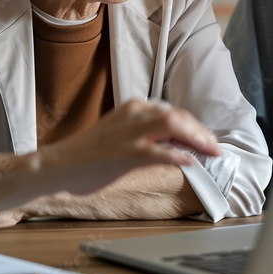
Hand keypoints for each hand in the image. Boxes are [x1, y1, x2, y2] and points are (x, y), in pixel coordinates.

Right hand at [37, 99, 221, 196]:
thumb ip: (146, 135)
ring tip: (209, 153)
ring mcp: (130, 132)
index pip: (174, 112)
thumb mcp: (120, 135)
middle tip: (215, 148)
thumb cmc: (88, 155)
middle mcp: (134, 114)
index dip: (195, 126)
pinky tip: (190, 162)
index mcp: (134, 107)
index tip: (206, 139)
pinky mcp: (126, 152)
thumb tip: (177, 146)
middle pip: (179, 117)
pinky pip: (160, 152)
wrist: (57, 166)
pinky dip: (179, 156)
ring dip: (197, 140)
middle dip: (201, 132)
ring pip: (174, 126)